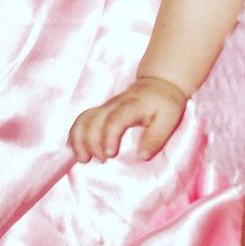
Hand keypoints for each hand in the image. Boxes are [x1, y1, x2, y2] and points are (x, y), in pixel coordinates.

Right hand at [68, 76, 187, 162]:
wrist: (158, 84)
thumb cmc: (165, 103)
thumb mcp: (169, 120)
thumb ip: (156, 138)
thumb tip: (142, 157)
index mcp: (131, 106)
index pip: (115, 120)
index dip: (108, 137)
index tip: (109, 155)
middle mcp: (114, 105)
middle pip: (93, 120)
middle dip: (91, 142)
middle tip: (101, 161)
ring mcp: (105, 107)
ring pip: (83, 119)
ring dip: (79, 139)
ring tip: (83, 159)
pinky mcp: (100, 111)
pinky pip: (82, 120)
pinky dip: (75, 135)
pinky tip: (75, 150)